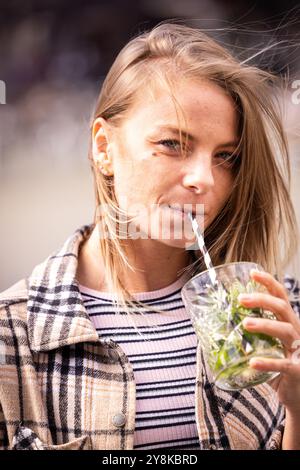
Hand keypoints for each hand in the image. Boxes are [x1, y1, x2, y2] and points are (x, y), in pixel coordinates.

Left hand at [238, 269, 299, 413]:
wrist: (296, 396)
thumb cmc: (277, 368)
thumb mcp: (264, 348)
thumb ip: (247, 337)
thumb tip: (215, 328)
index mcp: (287, 323)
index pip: (281, 297)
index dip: (268, 283)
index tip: (252, 273)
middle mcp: (295, 332)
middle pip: (283, 308)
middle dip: (262, 300)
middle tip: (240, 299)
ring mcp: (299, 351)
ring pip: (285, 330)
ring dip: (264, 325)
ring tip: (245, 324)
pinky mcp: (298, 371)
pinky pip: (283, 364)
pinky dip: (268, 363)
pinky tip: (253, 362)